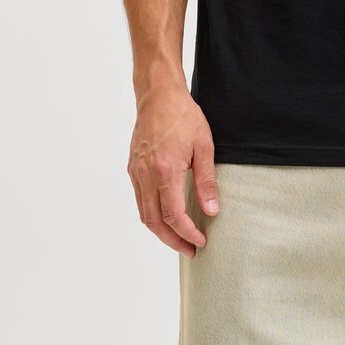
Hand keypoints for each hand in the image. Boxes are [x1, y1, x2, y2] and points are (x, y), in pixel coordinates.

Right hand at [127, 87, 219, 256]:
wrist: (158, 94)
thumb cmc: (183, 116)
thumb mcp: (204, 146)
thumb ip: (206, 181)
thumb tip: (212, 211)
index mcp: (165, 170)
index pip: (173, 215)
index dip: (186, 233)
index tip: (200, 241)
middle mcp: (145, 174)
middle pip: (154, 222)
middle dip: (172, 240)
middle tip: (190, 249)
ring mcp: (136, 171)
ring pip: (143, 213)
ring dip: (160, 231)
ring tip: (179, 238)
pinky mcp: (132, 167)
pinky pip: (140, 199)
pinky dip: (152, 214)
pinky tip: (166, 215)